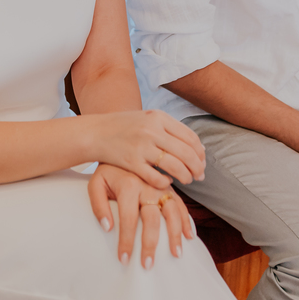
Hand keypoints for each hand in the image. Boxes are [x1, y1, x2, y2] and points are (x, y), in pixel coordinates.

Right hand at [87, 110, 205, 188]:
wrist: (96, 132)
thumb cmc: (125, 127)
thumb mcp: (148, 119)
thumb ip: (170, 129)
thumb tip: (198, 148)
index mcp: (158, 117)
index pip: (190, 137)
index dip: (200, 153)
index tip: (202, 162)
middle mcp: (151, 130)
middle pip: (186, 153)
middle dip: (197, 168)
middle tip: (199, 176)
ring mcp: (141, 146)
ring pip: (175, 166)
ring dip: (186, 177)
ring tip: (187, 181)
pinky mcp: (131, 162)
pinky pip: (156, 177)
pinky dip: (165, 182)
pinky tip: (166, 182)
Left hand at [87, 164, 193, 268]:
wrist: (122, 146)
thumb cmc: (108, 171)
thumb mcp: (96, 183)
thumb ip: (98, 205)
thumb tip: (107, 228)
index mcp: (128, 185)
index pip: (127, 219)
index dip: (126, 240)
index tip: (124, 259)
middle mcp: (147, 186)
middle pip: (151, 219)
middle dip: (150, 244)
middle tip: (148, 265)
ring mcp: (161, 186)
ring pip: (171, 212)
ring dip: (175, 234)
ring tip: (176, 254)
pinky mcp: (169, 187)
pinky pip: (181, 204)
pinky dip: (186, 220)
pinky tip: (190, 236)